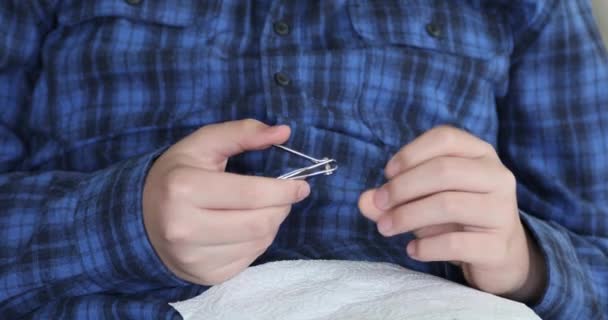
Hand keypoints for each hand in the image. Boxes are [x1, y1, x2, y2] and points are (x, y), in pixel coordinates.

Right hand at [142, 119, 309, 284]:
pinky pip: (250, 258)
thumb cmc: (177, 176)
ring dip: (272, 223)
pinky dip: (258, 241)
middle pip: (260, 223)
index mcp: (184, 189)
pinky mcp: (205, 276)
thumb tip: (284, 131)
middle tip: (283, 197)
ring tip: (261, 209)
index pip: (251, 194)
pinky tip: (245, 228)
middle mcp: (184, 228)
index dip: (284, 190)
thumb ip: (242, 133)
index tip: (301, 186)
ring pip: (259, 242)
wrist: (142, 219)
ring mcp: (193, 257)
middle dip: (281, 207)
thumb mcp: (203, 145)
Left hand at [358, 126, 545, 301]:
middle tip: (379, 203)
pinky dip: (426, 247)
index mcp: (480, 154)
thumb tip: (364, 200)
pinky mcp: (498, 246)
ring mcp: (502, 212)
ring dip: (407, 216)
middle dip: (403, 187)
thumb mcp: (424, 200)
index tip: (387, 174)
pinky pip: (455, 243)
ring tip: (386, 227)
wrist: (501, 255)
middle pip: (444, 170)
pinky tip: (412, 250)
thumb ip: (393, 197)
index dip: (410, 153)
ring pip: (448, 204)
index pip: (445, 137)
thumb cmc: (457, 217)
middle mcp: (497, 176)